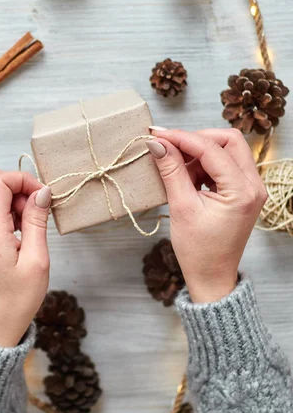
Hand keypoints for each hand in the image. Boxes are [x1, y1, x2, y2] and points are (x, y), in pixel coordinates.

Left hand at [0, 169, 51, 346]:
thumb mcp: (36, 260)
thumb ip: (37, 221)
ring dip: (14, 198)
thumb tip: (42, 192)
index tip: (43, 196)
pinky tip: (26, 231)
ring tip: (34, 223)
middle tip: (38, 205)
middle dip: (17, 184)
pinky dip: (10, 211)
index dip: (23, 179)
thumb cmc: (17, 300)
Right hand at [147, 128, 267, 302]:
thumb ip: (171, 170)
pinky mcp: (242, 191)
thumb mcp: (181, 207)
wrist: (211, 277)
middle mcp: (253, 185)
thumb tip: (157, 144)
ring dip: (199, 152)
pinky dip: (204, 164)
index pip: (211, 149)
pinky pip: (224, 164)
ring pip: (226, 150)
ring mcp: (250, 188)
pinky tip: (185, 175)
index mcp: (242, 191)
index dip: (182, 138)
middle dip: (196, 139)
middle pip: (228, 141)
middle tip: (168, 146)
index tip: (158, 135)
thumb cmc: (199, 251)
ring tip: (175, 167)